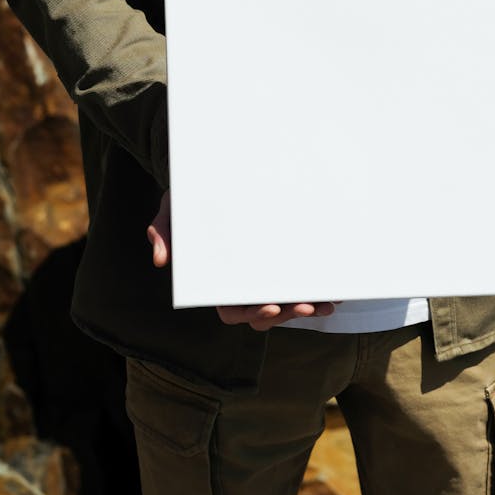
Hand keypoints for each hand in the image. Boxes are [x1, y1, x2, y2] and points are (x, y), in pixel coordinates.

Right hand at [147, 193, 337, 327]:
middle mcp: (241, 283)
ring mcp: (262, 275)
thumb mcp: (170, 211)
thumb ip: (163, 233)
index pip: (233, 310)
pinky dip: (316, 286)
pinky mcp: (279, 262)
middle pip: (265, 312)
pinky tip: (334, 286)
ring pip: (286, 302)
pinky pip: (299, 280)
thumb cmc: (185, 200)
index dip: (252, 314)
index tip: (271, 308)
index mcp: (216, 281)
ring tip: (326, 302)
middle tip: (307, 306)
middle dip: (288, 313)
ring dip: (307, 306)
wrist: (206, 180)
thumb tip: (160, 259)